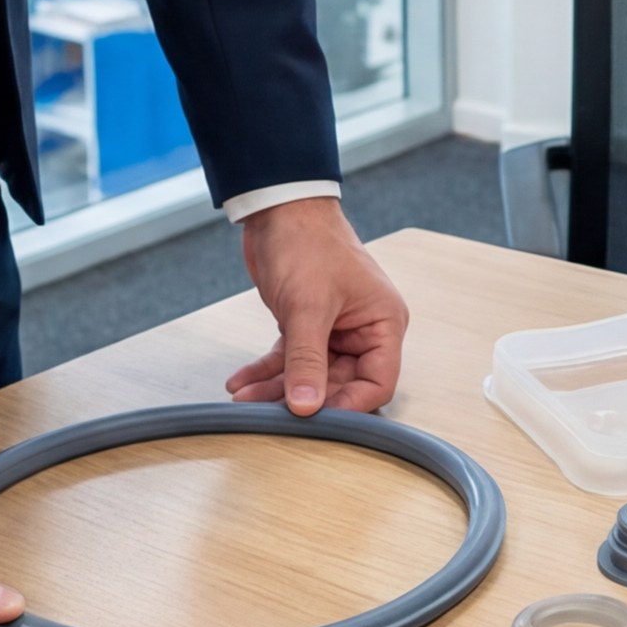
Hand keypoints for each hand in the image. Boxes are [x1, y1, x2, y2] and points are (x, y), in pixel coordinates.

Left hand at [225, 198, 406, 417]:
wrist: (278, 208)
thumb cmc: (308, 242)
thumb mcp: (308, 307)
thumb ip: (307, 361)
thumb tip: (307, 406)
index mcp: (383, 322)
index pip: (377, 382)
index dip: (348, 405)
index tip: (317, 418)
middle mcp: (363, 329)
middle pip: (339, 383)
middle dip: (302, 397)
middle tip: (270, 411)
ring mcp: (333, 328)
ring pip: (309, 373)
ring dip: (277, 386)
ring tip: (245, 397)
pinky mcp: (305, 324)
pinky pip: (289, 358)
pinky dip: (267, 370)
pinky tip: (243, 381)